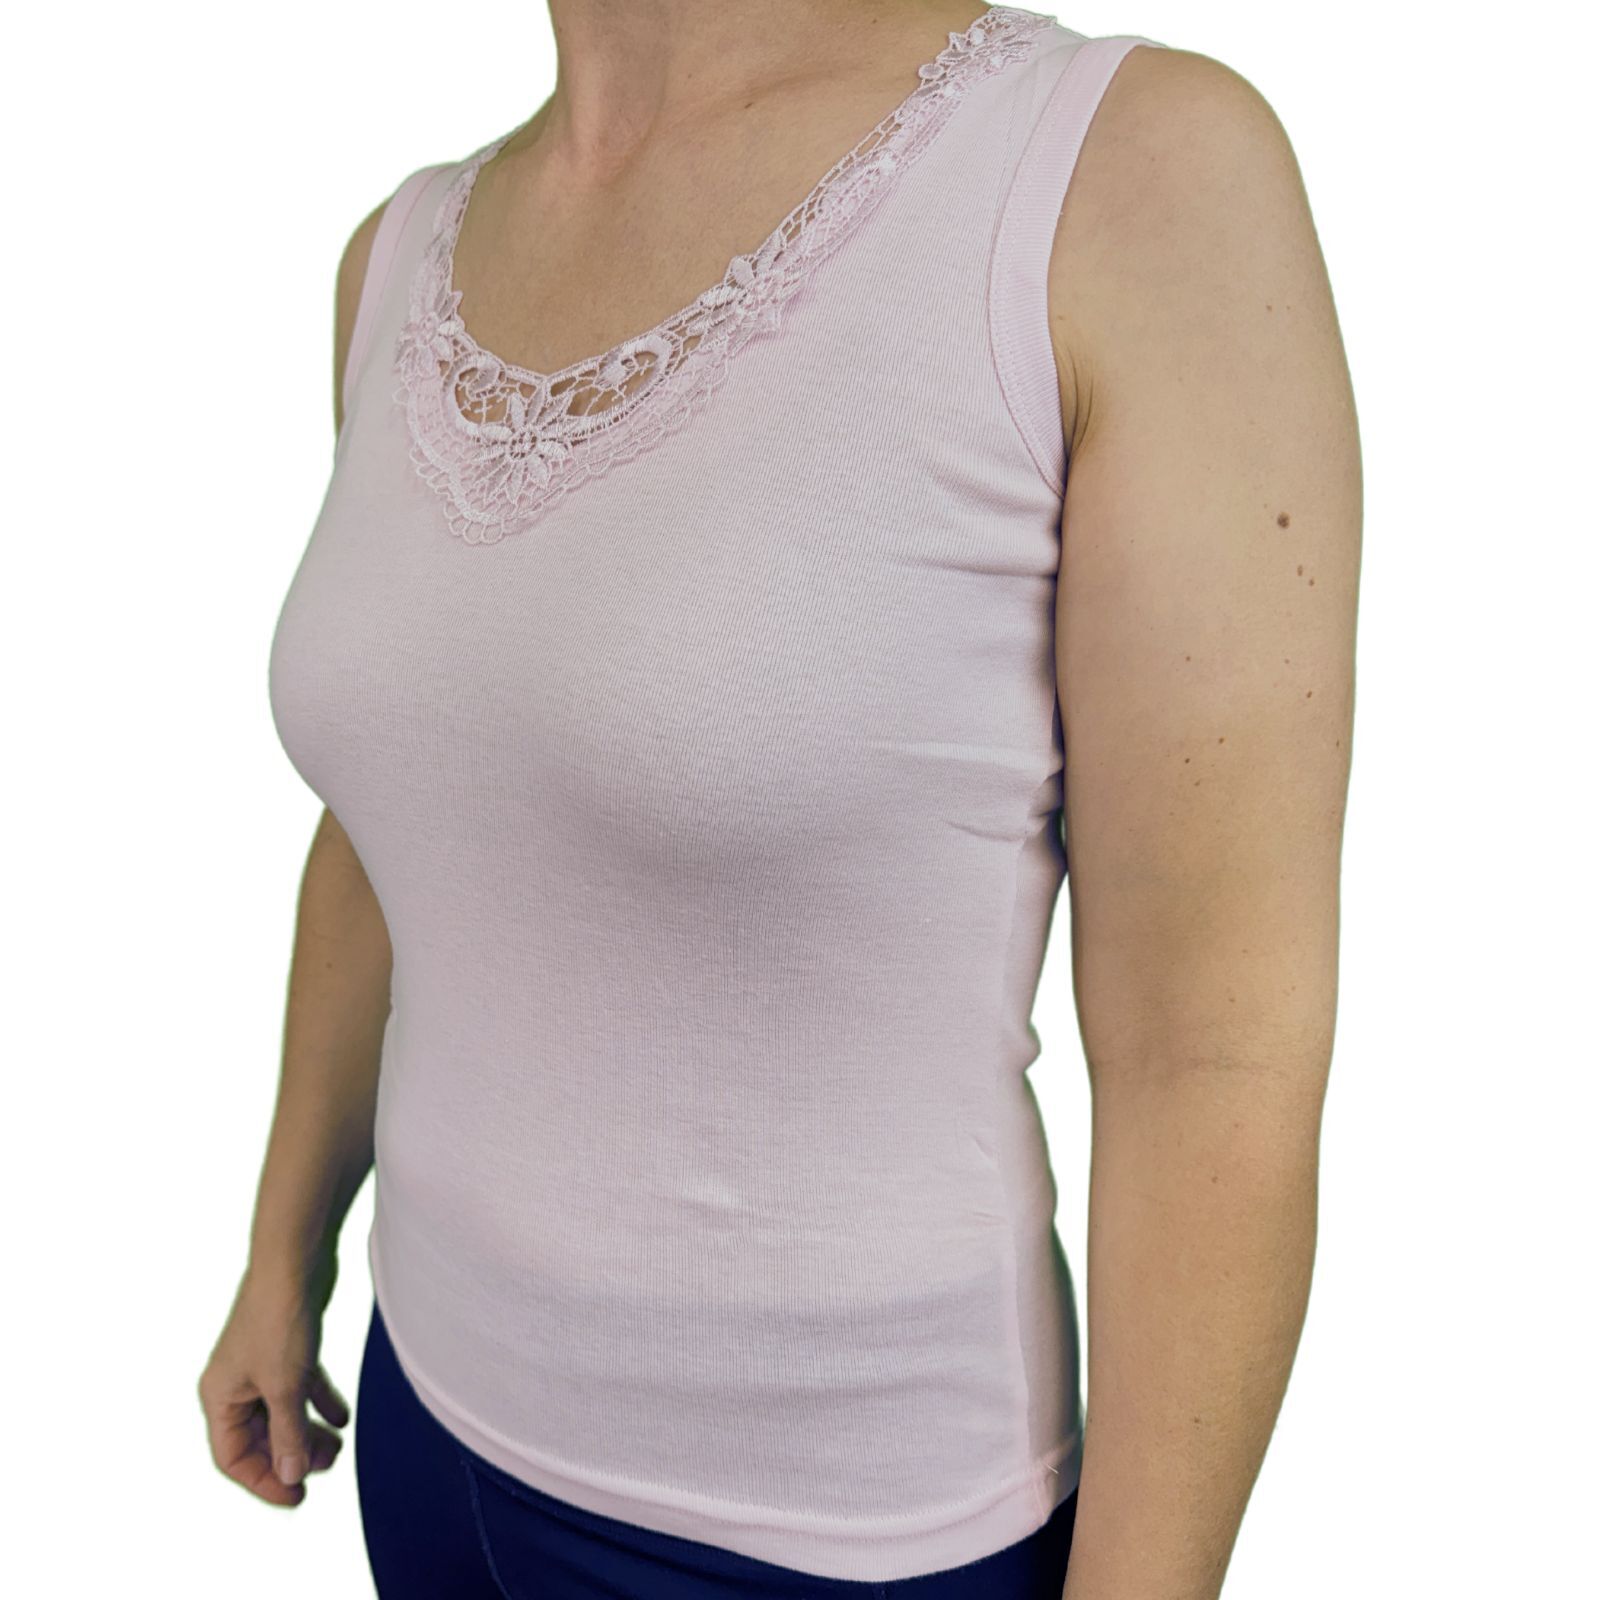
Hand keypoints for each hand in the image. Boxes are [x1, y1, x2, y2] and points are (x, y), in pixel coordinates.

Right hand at [197, 1250, 349, 1506]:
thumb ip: (288, 1433)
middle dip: (290, 1455)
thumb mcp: (285, 1385)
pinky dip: (318, 1402)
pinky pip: (299, 1386)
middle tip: (327, 1465)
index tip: (298, 1497)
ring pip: (281, 1412)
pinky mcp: (286, 1347)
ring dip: (306, 1432)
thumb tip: (292, 1476)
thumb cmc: (280, 1320)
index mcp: (220, 1396)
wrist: (296, 1258)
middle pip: (258, 1437)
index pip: (232, 1457)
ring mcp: (261, 1364)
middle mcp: (235, 1383)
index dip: (264, 1481)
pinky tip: (343, 1417)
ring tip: (337, 1447)